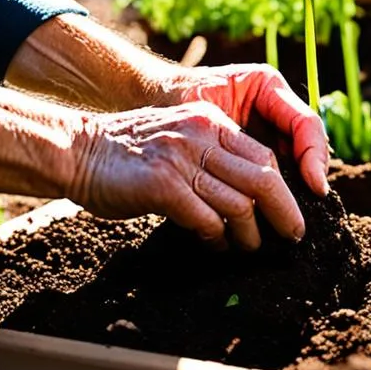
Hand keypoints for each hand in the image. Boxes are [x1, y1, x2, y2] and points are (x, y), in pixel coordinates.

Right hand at [68, 101, 305, 250]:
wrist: (77, 150)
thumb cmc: (129, 154)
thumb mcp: (179, 138)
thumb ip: (213, 157)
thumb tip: (251, 196)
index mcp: (210, 122)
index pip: (264, 156)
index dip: (286, 188)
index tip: (293, 212)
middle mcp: (200, 134)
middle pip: (263, 178)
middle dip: (285, 213)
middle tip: (293, 236)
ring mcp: (181, 158)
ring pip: (239, 204)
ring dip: (249, 234)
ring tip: (247, 247)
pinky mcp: (163, 185)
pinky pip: (207, 219)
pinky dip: (216, 238)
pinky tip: (213, 244)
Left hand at [158, 63, 330, 196]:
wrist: (158, 103)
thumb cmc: (177, 101)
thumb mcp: (204, 111)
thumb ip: (232, 131)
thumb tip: (260, 171)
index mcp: (267, 85)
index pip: (305, 122)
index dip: (314, 155)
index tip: (314, 186)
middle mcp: (276, 104)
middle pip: (309, 143)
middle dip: (311, 176)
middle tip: (305, 210)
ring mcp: (272, 126)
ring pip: (299, 160)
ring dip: (298, 188)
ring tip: (293, 218)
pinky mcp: (261, 146)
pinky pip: (280, 169)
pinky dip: (280, 191)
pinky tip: (275, 212)